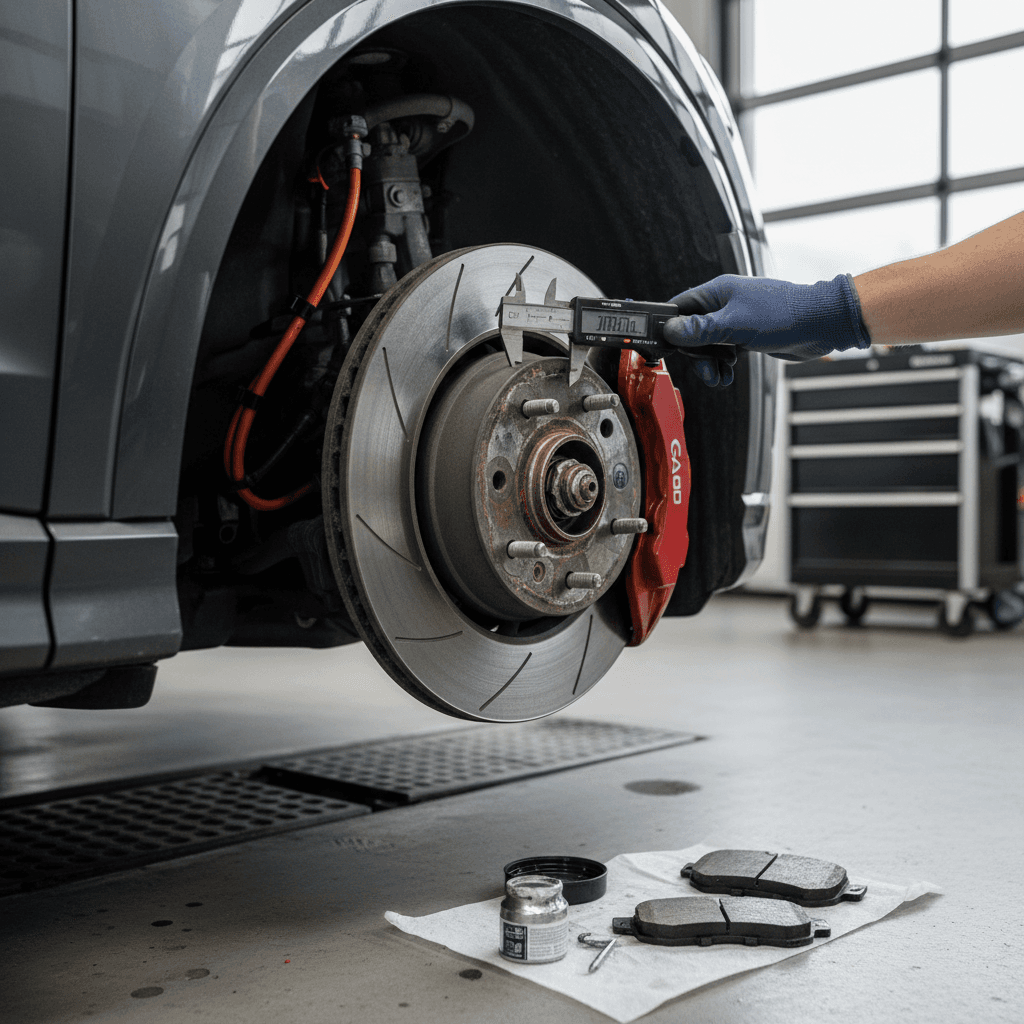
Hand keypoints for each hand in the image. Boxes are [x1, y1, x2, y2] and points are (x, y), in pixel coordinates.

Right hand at [664, 274, 870, 385]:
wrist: (821, 324)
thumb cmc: (784, 314)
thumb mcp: (734, 325)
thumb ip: (700, 329)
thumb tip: (671, 330)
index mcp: (718, 292)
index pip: (680, 307)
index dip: (670, 327)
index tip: (663, 345)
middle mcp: (725, 304)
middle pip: (693, 331)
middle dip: (695, 354)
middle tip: (704, 369)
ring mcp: (736, 320)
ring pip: (709, 344)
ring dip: (710, 363)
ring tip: (718, 377)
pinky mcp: (747, 335)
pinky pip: (725, 351)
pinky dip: (723, 365)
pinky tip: (728, 374)